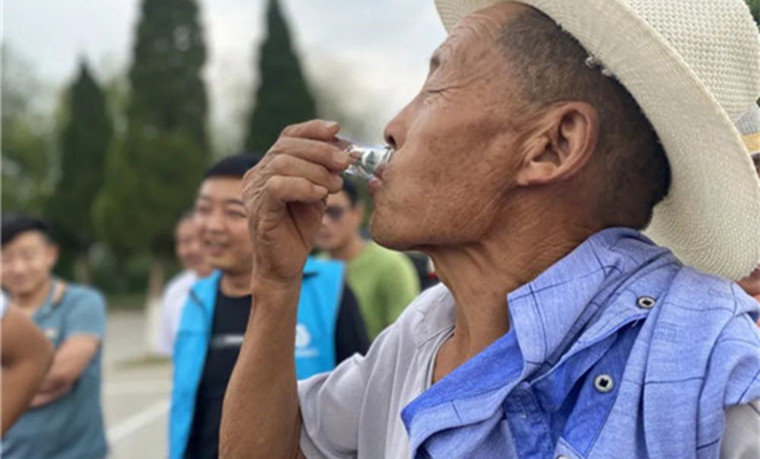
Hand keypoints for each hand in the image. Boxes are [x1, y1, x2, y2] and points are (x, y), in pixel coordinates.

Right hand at [242, 120, 349, 283]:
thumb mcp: (316, 192)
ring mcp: (254, 191)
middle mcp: (257, 175)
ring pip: (282, 163)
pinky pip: (277, 186)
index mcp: (269, 166)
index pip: (288, 136)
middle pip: (286, 146)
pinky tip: (320, 194)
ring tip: (335, 185)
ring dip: (316, 170)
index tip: (336, 130)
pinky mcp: (258, 209)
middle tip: (345, 163)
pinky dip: (303, 186)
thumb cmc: (300, 228)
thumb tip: (343, 149)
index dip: (312, 129)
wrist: (286, 264)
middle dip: (321, 151)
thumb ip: (323, 171)